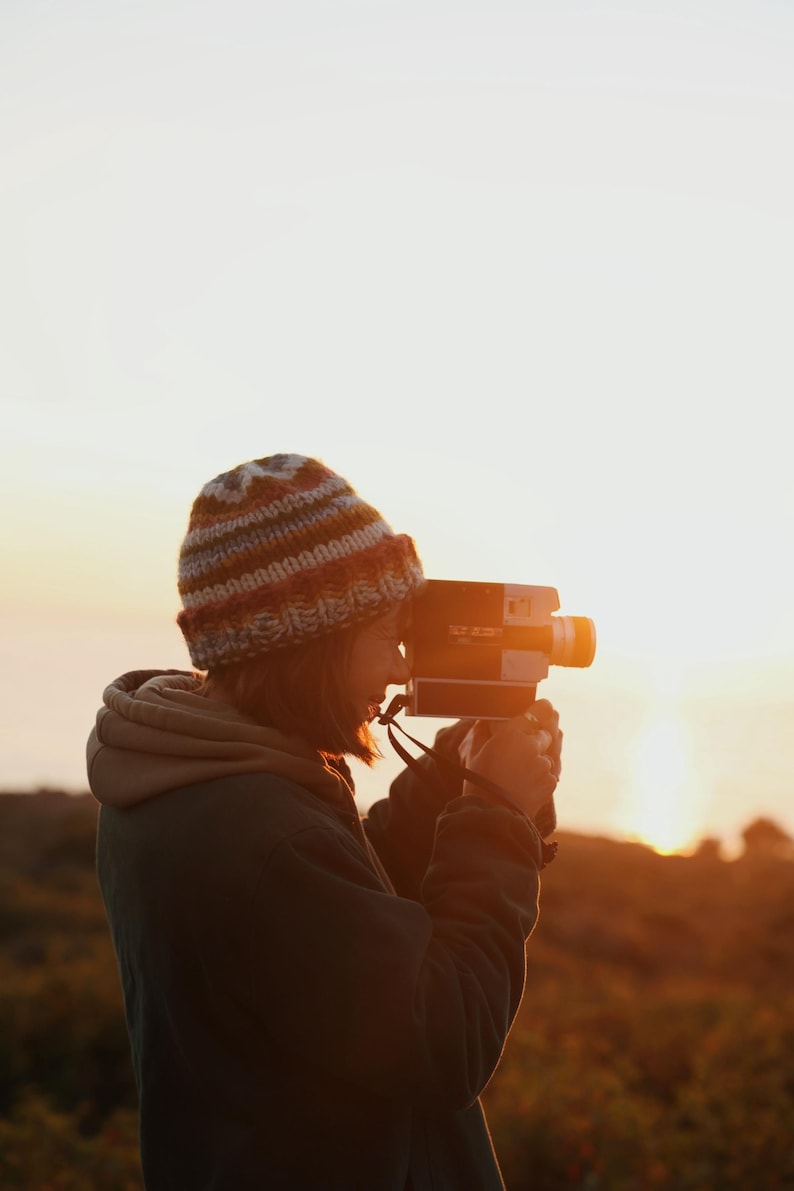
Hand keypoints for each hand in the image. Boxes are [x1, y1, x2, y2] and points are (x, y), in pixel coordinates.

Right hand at [458, 699, 561, 830]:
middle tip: (521, 752)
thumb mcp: (474, 752)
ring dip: (539, 761)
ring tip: (519, 775)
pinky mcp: (551, 781)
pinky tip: (525, 785)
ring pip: (548, 755)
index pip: (538, 710)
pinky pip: (550, 774)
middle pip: (546, 733)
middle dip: (537, 740)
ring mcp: (544, 764)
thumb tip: (484, 719)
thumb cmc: (478, 781)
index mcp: (512, 733)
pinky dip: (541, 777)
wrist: (492, 814)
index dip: (542, 708)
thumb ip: (482, 730)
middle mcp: (532, 744)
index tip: (544, 707)